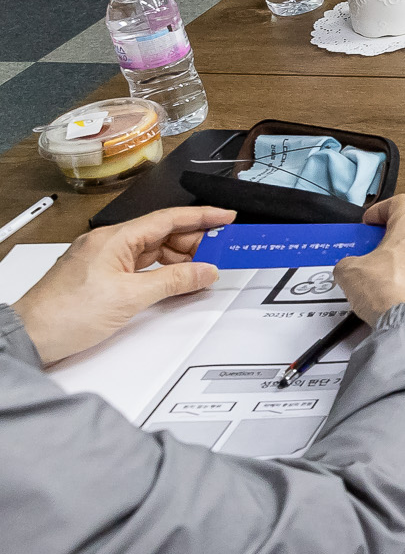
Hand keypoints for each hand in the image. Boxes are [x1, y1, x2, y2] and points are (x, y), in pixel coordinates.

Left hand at [12, 205, 231, 364]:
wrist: (30, 337)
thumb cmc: (64, 314)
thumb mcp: (130, 297)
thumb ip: (174, 281)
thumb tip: (204, 271)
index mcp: (114, 238)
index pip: (167, 218)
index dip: (201, 216)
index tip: (226, 218)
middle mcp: (108, 244)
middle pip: (162, 235)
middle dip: (193, 243)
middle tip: (220, 254)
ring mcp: (103, 260)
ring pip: (152, 252)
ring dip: (178, 260)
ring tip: (201, 273)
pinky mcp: (101, 277)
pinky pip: (140, 266)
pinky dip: (161, 273)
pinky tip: (175, 282)